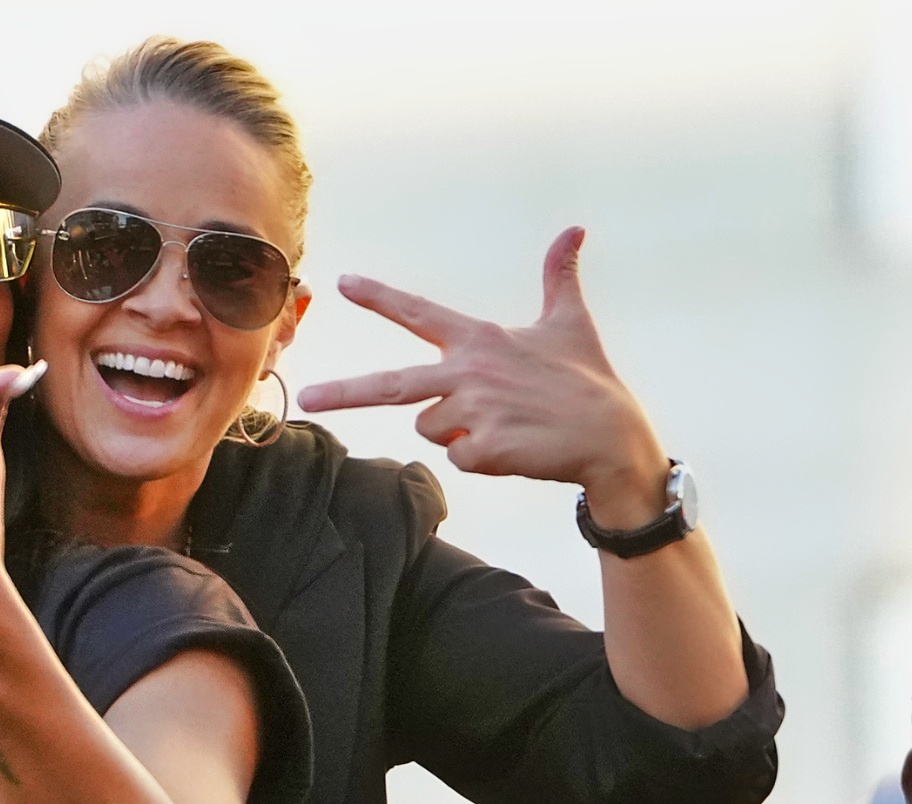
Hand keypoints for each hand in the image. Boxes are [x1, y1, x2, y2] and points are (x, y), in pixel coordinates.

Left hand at [297, 228, 669, 516]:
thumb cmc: (588, 380)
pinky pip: (458, 457)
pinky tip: (515, 446)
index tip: (342, 282)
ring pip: (430, 427)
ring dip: (459, 430)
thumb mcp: (570, 322)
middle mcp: (470, 371)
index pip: (419, 313)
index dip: (380, 297)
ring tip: (507, 421)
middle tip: (305, 397)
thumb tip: (575, 230)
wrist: (614, 439)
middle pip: (390, 385)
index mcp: (480, 339)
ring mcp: (475, 411)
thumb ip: (559, 278)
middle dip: (343, 392)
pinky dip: (481, 457)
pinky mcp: (484, 448)